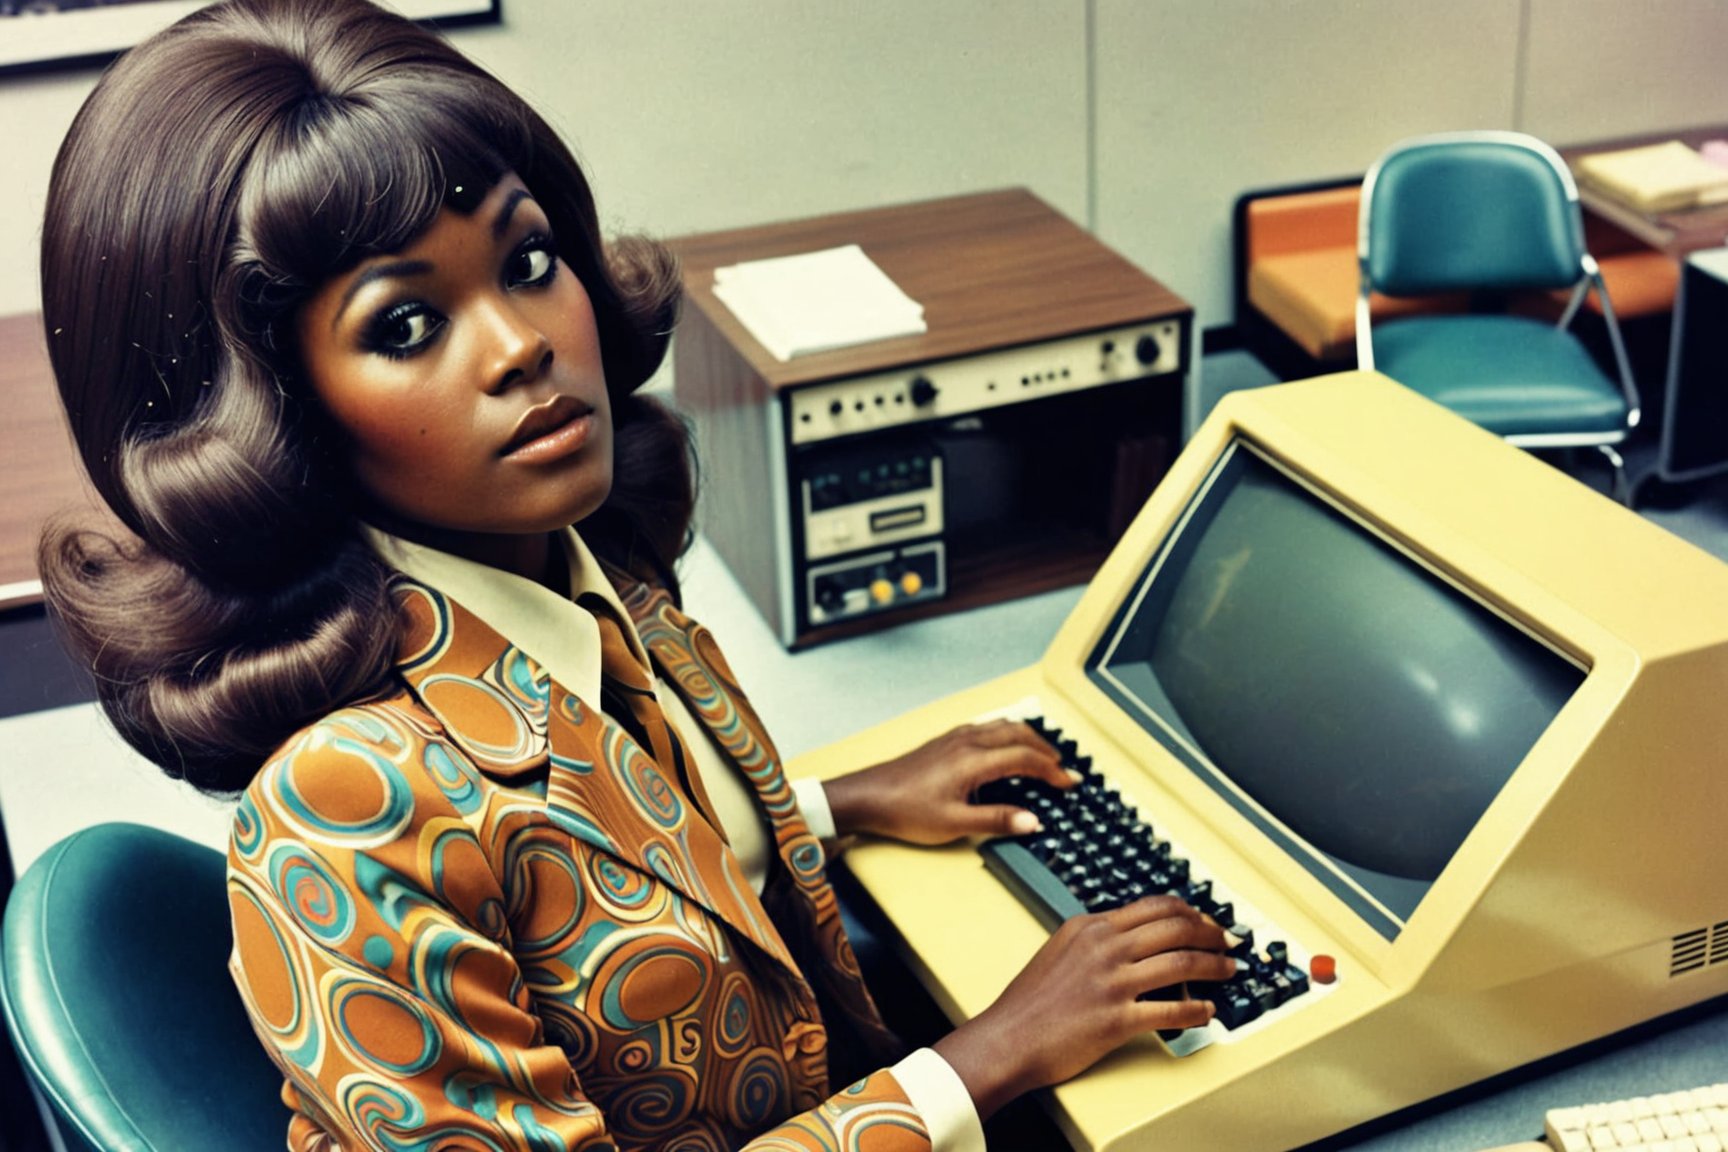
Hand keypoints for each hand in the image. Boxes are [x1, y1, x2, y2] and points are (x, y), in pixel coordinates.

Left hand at [823, 720, 1072, 843]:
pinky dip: (1007, 734)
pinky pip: (987, 728)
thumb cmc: (905, 810)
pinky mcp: (945, 741)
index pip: (1025, 758)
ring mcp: (955, 738)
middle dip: (1045, 750)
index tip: (1069, 783)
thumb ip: (997, 820)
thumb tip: (1033, 822)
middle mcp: (967, 741)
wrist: (868, 796)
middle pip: (1018, 734)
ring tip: (1042, 755)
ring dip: (1027, 738)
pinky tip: (1005, 746)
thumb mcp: (955, 824)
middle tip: (1062, 768)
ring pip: (1002, 726)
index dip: (1051, 770)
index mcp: (973, 760)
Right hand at [933, 896, 1235, 1118]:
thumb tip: (1133, 939)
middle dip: (1212, 933)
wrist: (1009, 1037)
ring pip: (1181, 963)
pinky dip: (1198, 1011)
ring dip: (1214, 966)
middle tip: (1229, 941)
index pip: (1154, 907)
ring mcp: (1112, 982)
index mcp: (1091, 926)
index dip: (1190, 912)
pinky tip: (1209, 1012)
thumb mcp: (1060, 950)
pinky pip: (1172, 1011)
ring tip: (1230, 970)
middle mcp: (1104, 947)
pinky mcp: (1117, 1018)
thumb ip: (1096, 939)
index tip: (1207, 921)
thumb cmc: (1029, 1002)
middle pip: (1175, 928)